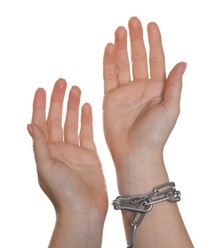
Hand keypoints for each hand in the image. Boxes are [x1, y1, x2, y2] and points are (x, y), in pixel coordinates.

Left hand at [28, 79, 107, 217]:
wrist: (84, 212)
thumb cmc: (63, 194)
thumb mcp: (46, 168)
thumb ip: (40, 146)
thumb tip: (29, 124)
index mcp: (46, 151)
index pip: (41, 123)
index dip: (40, 106)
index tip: (42, 89)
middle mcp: (59, 149)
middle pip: (57, 118)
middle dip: (58, 100)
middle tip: (62, 82)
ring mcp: (75, 151)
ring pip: (73, 123)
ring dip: (73, 106)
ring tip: (76, 89)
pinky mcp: (89, 155)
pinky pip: (87, 133)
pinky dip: (87, 120)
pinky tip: (87, 106)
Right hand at [103, 17, 185, 192]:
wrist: (135, 153)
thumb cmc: (155, 135)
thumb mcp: (170, 108)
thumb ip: (174, 85)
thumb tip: (182, 62)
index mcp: (158, 89)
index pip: (157, 59)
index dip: (155, 42)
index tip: (151, 25)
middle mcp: (142, 88)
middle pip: (139, 58)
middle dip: (136, 39)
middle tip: (133, 21)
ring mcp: (125, 92)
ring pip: (123, 64)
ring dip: (122, 47)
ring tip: (120, 30)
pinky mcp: (111, 99)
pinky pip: (109, 76)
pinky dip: (109, 62)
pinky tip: (110, 48)